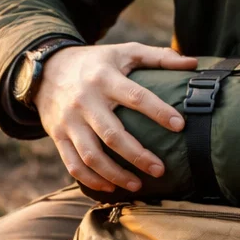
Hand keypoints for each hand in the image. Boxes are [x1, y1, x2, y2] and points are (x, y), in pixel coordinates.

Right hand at [34, 43, 196, 192]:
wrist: (46, 69)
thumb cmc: (96, 63)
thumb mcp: (124, 52)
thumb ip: (158, 57)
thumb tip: (192, 63)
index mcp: (105, 78)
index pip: (135, 96)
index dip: (158, 111)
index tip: (180, 125)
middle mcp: (85, 100)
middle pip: (113, 134)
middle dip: (138, 155)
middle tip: (161, 169)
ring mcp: (70, 121)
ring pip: (91, 155)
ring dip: (115, 174)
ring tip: (138, 185)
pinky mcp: (58, 136)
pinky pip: (73, 164)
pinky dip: (91, 180)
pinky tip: (110, 186)